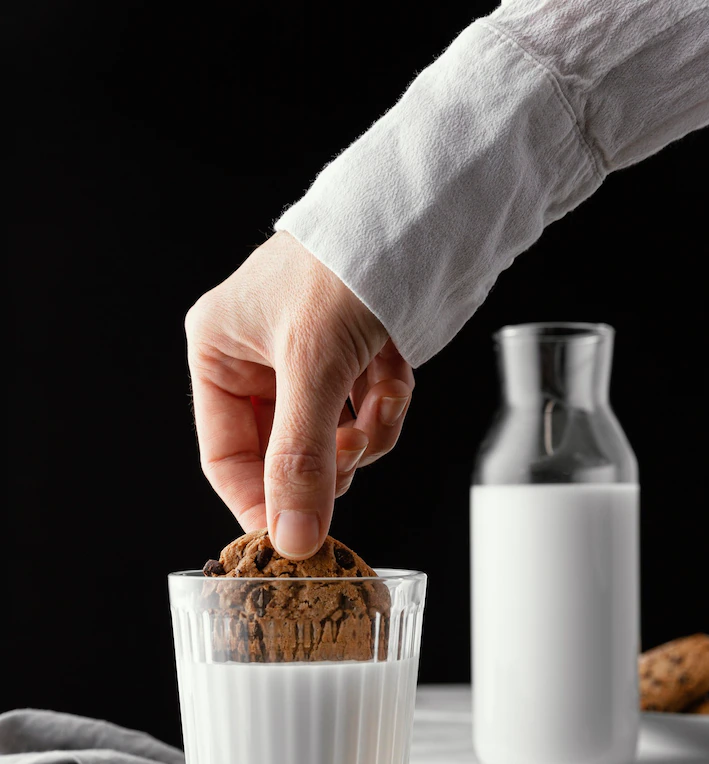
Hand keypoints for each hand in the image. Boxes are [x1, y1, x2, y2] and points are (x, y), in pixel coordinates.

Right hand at [185, 232, 413, 557]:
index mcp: (219, 351)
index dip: (260, 501)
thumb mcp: (314, 367)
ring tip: (382, 400)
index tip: (295, 537)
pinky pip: (364, 415)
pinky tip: (397, 376)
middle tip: (351, 457)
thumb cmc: (346, 265)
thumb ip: (300, 459)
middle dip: (326, 461)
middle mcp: (258, 358)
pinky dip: (386, 407)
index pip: (225, 456)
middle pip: (284, 453)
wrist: (423, 214)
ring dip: (366, 433)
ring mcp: (308, 360)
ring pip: (330, 440)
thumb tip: (292, 539)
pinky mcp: (354, 360)